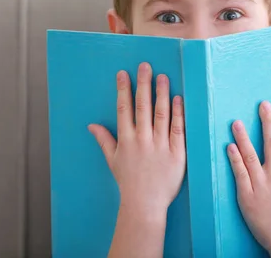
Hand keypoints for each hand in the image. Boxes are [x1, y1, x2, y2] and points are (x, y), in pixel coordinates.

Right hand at [88, 62, 186, 216]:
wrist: (145, 204)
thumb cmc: (128, 182)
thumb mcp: (113, 160)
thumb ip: (104, 140)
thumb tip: (91, 125)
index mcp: (126, 140)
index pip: (124, 109)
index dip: (123, 89)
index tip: (123, 73)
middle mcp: (142, 139)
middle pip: (143, 106)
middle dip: (143, 84)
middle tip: (145, 66)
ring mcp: (160, 145)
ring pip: (160, 114)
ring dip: (161, 93)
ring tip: (163, 76)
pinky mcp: (176, 153)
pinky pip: (177, 129)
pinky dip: (178, 113)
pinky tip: (178, 99)